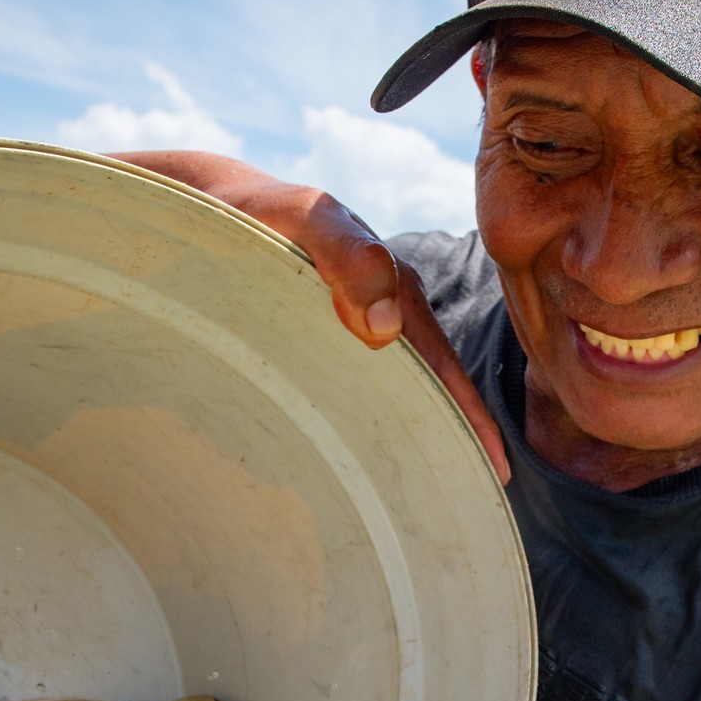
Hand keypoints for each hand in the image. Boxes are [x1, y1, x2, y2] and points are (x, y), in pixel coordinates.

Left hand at [112, 151, 510, 483]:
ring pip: (396, 390)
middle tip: (478, 496)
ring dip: (416, 434)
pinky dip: (374, 419)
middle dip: (455, 436)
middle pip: (429, 384)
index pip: (443, 364)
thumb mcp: (302, 219)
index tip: (492, 468)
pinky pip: (357, 386)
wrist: (207, 203)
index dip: (470, 416)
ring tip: (433, 488)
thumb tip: (385, 328)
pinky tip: (368, 455)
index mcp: (393, 289)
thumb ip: (346, 256)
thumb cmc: (253, 212)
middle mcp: (381, 312)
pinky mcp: (319, 339)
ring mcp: (352, 328)